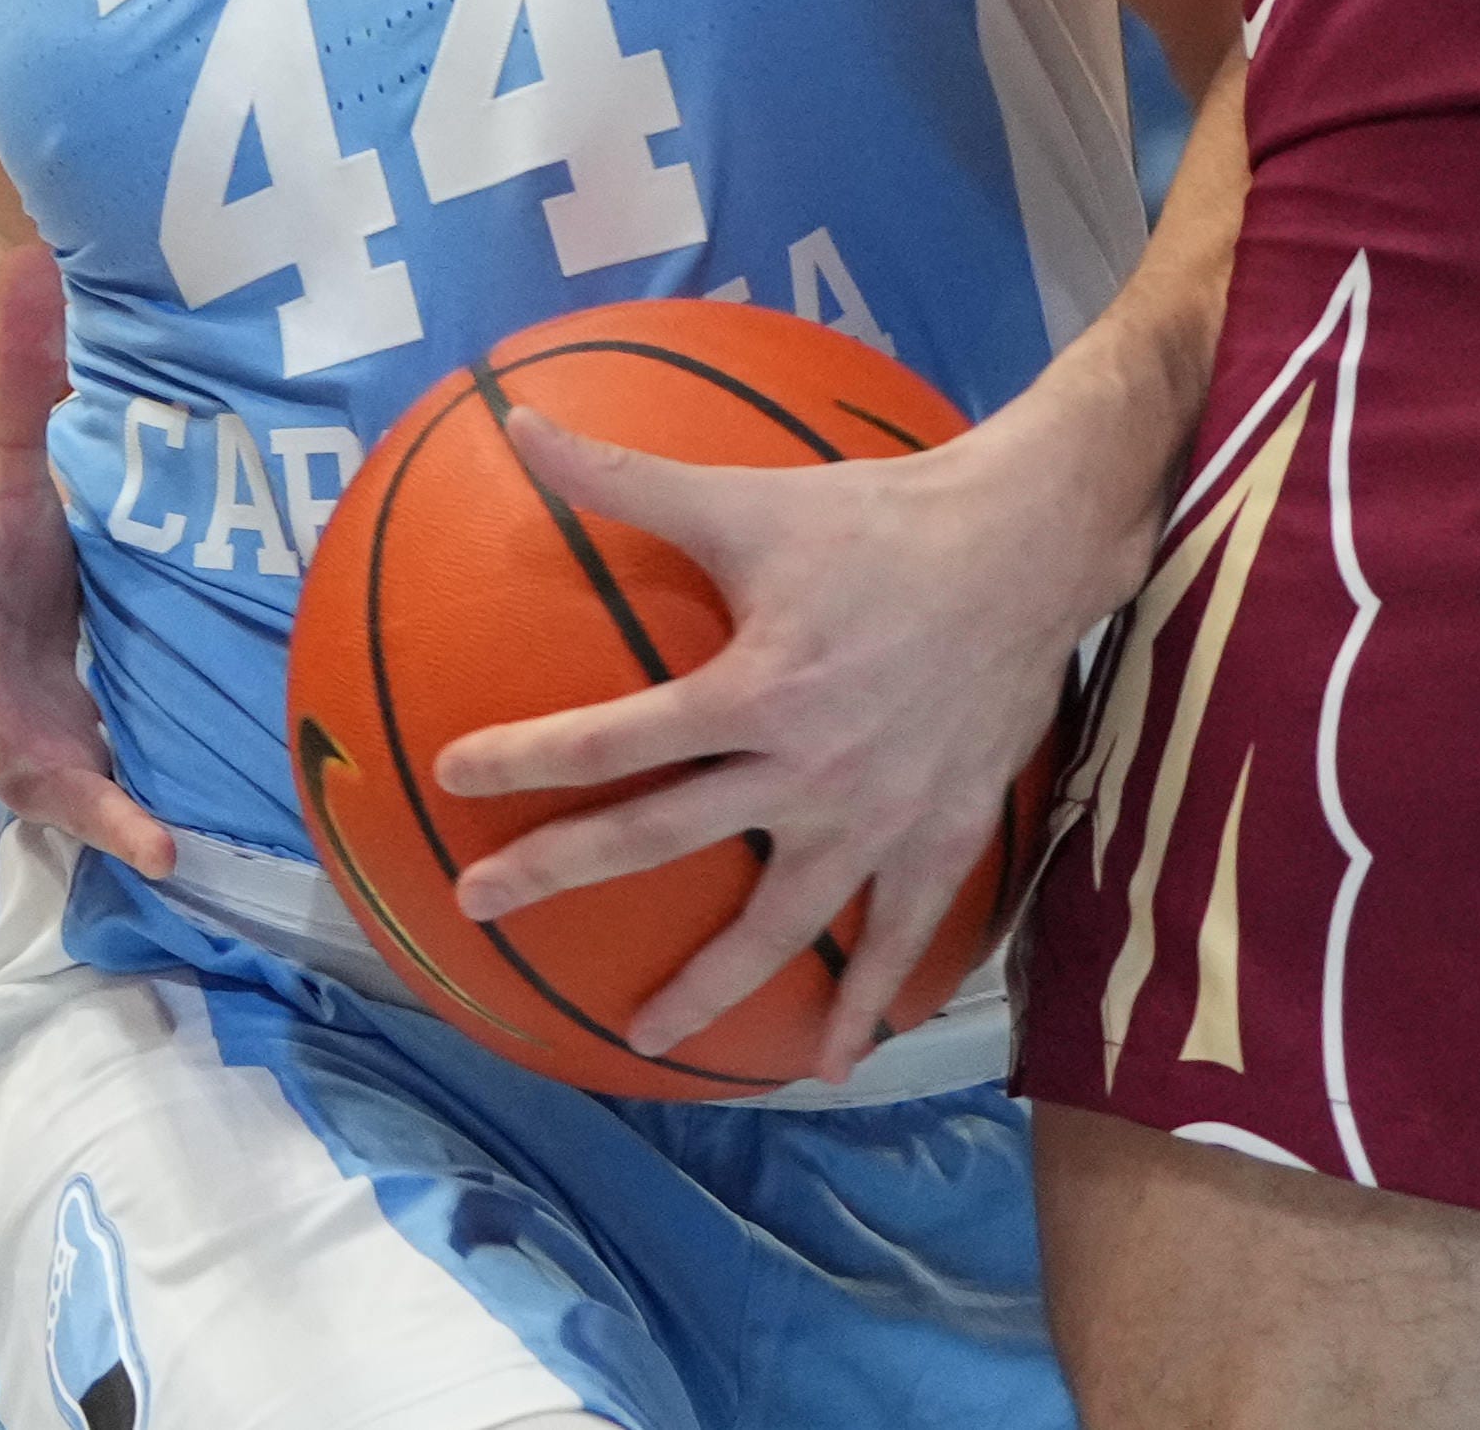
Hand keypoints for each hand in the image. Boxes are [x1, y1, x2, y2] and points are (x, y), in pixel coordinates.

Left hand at [428, 399, 1122, 1077]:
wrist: (1027, 547)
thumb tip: (517, 419)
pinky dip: (868, 1004)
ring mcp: (875, 816)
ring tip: (645, 1037)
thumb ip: (627, 474)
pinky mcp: (941, 835)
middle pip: (660, 838)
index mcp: (752, 690)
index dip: (526, 756)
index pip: (615, 738)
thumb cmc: (879, 517)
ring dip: (710, 986)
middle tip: (480, 906)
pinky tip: (834, 1060)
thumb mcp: (748, 497)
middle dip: (560, 872)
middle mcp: (805, 770)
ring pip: (781, 924)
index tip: (452, 775)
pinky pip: (902, 937)